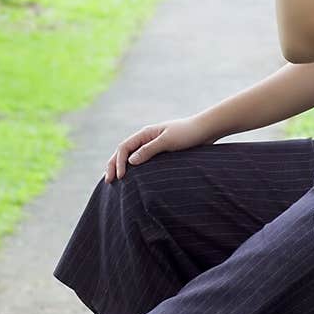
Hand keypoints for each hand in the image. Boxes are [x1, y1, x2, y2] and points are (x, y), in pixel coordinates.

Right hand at [103, 115, 217, 182]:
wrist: (205, 131)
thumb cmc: (188, 134)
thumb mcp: (168, 141)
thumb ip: (149, 150)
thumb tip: (130, 161)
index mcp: (145, 134)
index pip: (124, 148)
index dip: (118, 162)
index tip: (120, 177)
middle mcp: (146, 139)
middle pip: (123, 152)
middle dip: (113, 166)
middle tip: (108, 182)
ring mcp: (152, 145)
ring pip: (131, 157)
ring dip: (121, 167)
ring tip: (115, 181)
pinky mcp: (160, 153)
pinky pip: (142, 161)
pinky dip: (134, 169)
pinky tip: (134, 180)